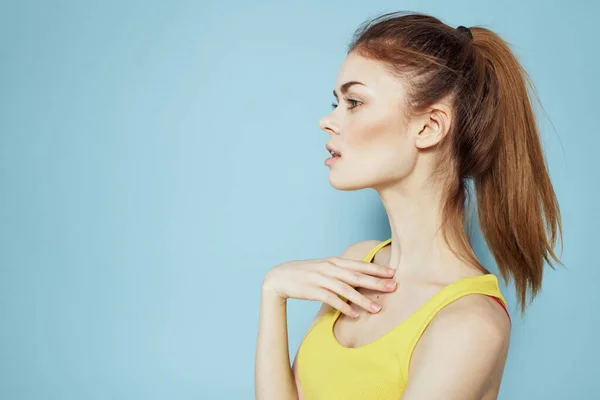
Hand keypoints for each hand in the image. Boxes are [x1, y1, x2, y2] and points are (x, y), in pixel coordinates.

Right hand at [262, 257, 397, 316]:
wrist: (280, 277)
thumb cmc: (305, 273)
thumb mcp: (324, 267)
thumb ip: (340, 270)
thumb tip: (358, 274)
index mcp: (334, 262)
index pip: (359, 265)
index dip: (376, 269)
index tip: (393, 273)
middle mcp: (330, 268)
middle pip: (357, 276)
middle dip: (376, 282)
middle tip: (393, 287)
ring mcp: (321, 279)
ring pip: (346, 290)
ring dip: (363, 300)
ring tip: (376, 309)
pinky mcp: (313, 290)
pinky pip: (332, 300)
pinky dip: (344, 307)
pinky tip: (354, 314)